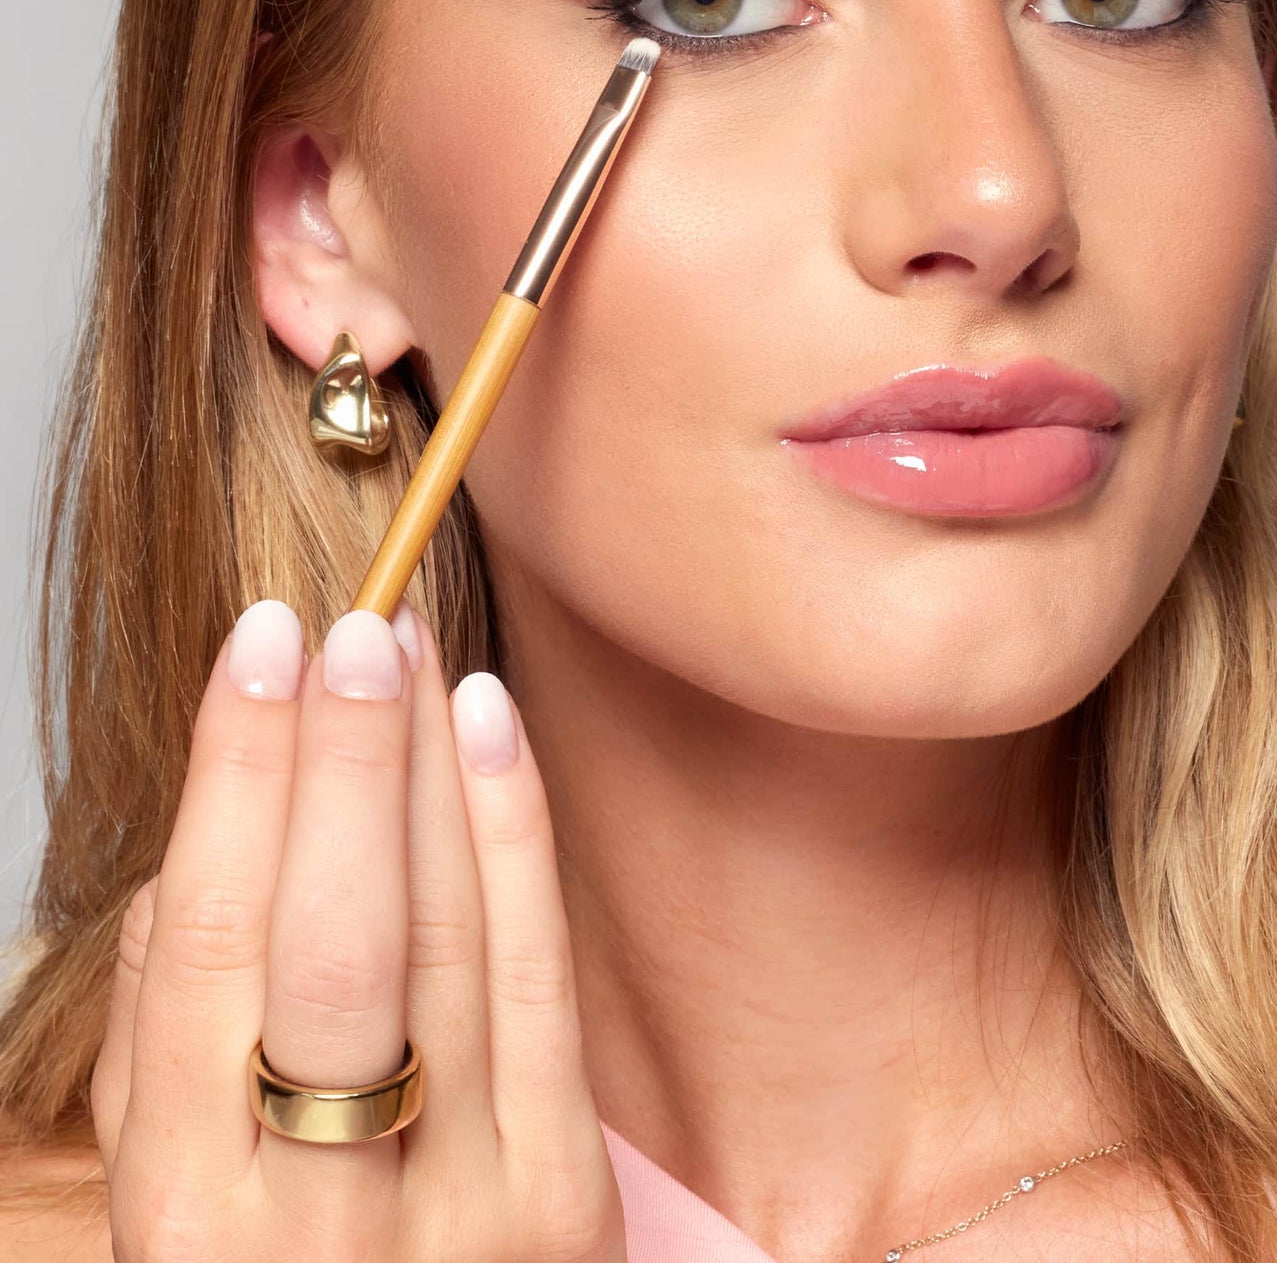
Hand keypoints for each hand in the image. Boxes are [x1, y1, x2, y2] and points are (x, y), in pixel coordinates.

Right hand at [90, 599, 625, 1262]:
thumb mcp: (170, 1198)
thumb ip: (162, 1038)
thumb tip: (203, 847)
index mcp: (188, 1207)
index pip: (209, 942)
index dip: (238, 772)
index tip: (261, 643)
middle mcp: (319, 1215)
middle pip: (335, 935)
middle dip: (341, 758)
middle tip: (353, 621)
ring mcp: (460, 1208)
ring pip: (445, 939)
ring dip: (427, 768)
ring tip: (416, 645)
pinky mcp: (565, 1201)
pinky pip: (540, 982)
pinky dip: (515, 837)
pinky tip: (489, 730)